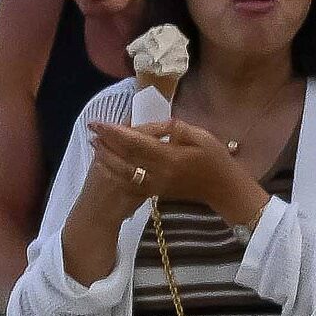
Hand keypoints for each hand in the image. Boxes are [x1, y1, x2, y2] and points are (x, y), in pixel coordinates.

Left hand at [87, 119, 246, 210]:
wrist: (223, 189)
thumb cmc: (216, 160)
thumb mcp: (203, 137)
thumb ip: (179, 129)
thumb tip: (160, 123)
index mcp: (171, 157)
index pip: (136, 143)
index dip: (115, 132)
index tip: (99, 123)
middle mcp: (159, 172)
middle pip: (125, 157)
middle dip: (106, 143)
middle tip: (92, 129)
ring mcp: (156, 184)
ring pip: (124, 172)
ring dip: (106, 158)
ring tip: (95, 145)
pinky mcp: (156, 192)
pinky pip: (130, 183)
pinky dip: (115, 173)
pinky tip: (107, 165)